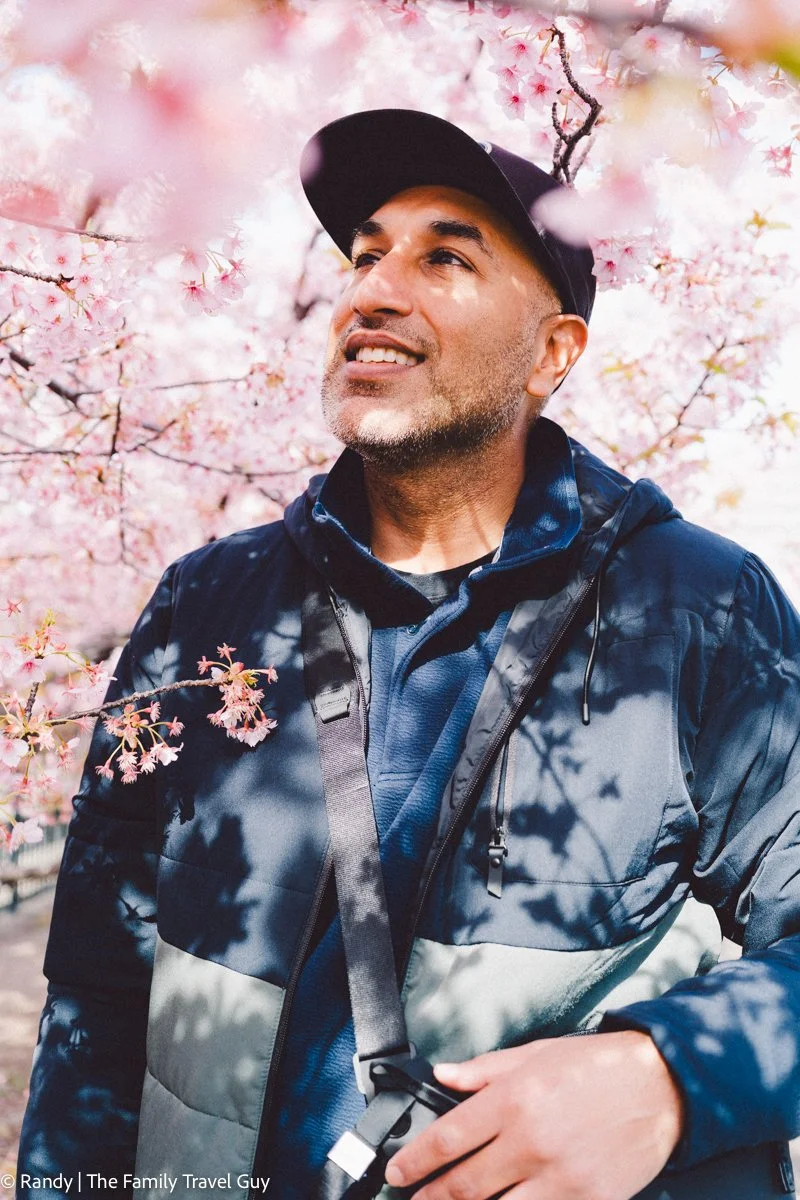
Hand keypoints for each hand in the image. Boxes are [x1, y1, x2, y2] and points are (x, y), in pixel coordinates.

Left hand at [383, 1030, 683, 1199]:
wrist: (660, 1086)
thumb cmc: (597, 1066)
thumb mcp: (535, 1054)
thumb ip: (484, 1070)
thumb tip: (444, 1074)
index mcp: (515, 1099)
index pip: (449, 1138)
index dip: (415, 1162)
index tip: (397, 1173)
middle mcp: (532, 1141)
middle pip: (464, 1185)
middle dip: (431, 1198)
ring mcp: (560, 1178)